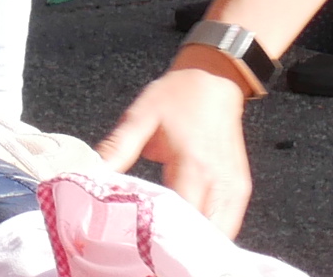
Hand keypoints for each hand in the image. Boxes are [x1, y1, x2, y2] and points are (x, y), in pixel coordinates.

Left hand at [95, 62, 255, 234]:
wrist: (213, 78)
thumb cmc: (177, 96)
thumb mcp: (140, 117)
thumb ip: (117, 148)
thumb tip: (91, 173)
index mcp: (193, 167)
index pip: (180, 220)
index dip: (158, 237)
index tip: (136, 246)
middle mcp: (220, 185)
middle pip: (203, 236)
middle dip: (178, 249)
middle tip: (149, 255)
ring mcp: (235, 190)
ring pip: (220, 236)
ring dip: (195, 245)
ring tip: (166, 250)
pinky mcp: (241, 190)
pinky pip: (228, 225)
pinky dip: (209, 234)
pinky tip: (185, 236)